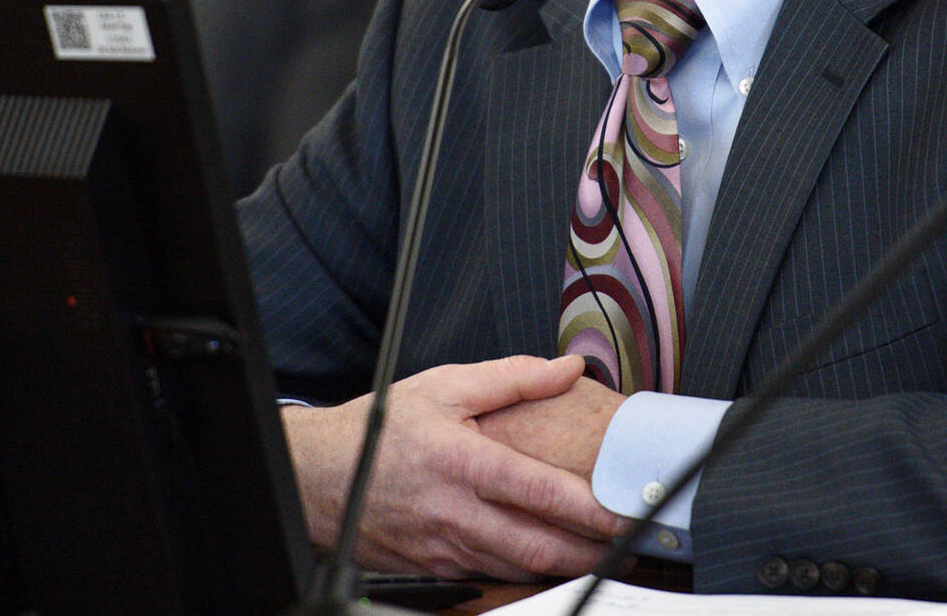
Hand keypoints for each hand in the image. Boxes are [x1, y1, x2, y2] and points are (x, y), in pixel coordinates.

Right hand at [282, 355, 628, 580]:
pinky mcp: (433, 570)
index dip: (585, 507)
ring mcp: (443, 548)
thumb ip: (514, 377)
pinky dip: (522, 575)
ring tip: (601, 557)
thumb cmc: (383, 429)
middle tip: (628, 547)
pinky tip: (547, 564)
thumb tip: (567, 368)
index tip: (622, 511)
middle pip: (534, 546)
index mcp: (461, 462)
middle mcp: (453, 512)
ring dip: (562, 568)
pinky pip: (488, 578)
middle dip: (588, 552)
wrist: (318, 476)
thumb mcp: (446, 387)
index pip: (535, 491)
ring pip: (515, 569)